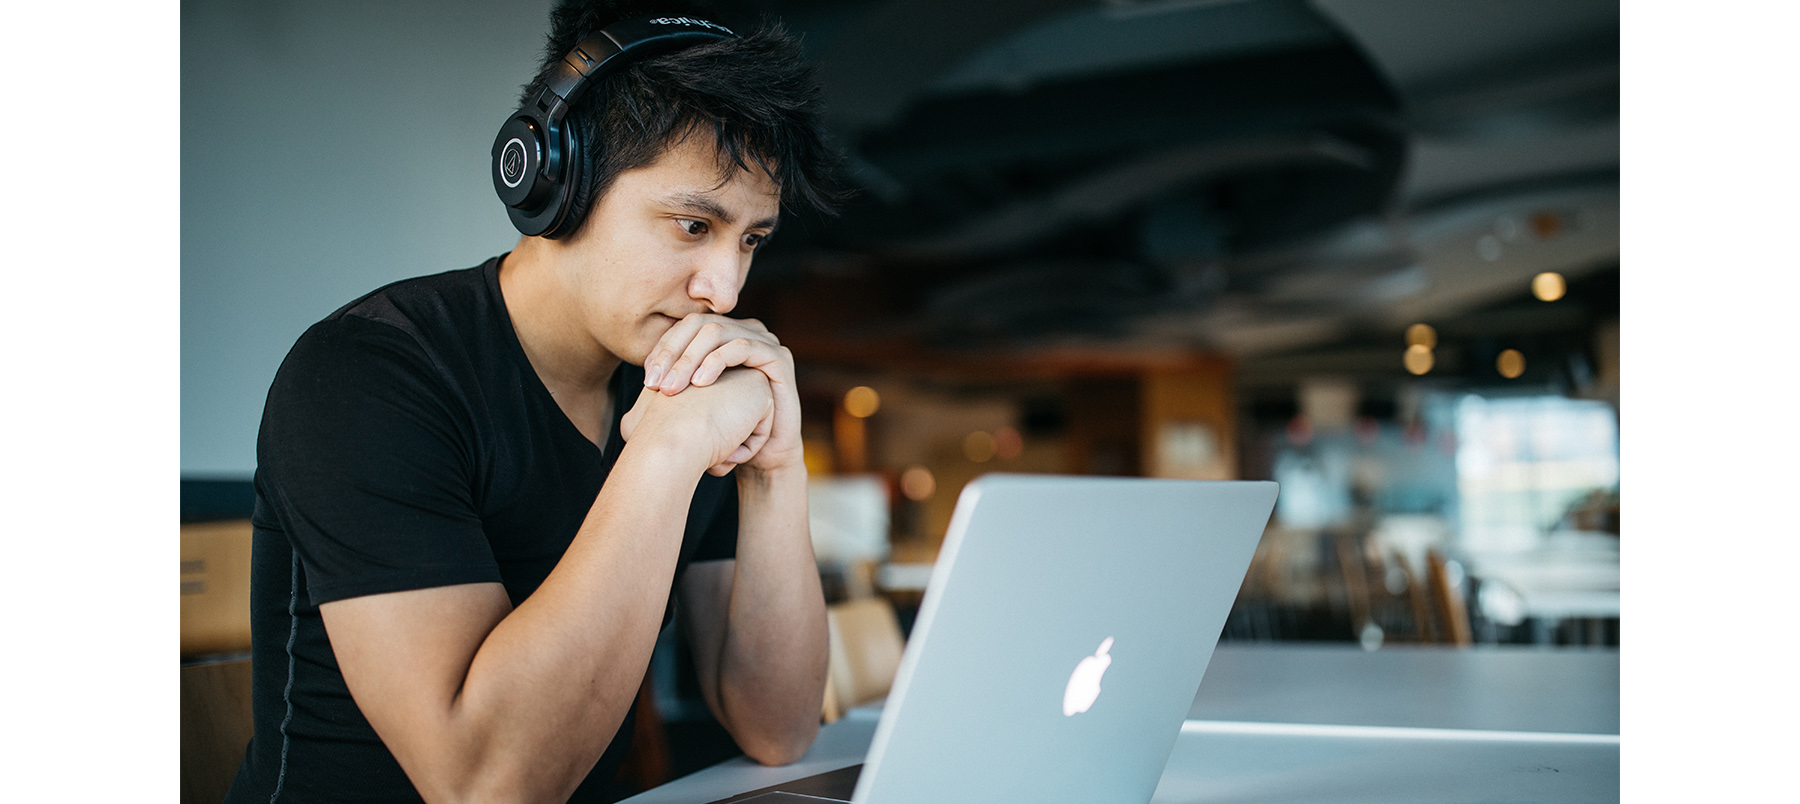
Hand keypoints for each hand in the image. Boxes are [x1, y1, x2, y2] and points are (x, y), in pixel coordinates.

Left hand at [641, 314, 802, 474]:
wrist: (763, 456)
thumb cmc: (726, 432)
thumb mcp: (693, 406)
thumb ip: (672, 388)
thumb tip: (639, 390)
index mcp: (723, 337)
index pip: (685, 328)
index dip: (663, 349)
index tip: (647, 380)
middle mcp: (743, 332)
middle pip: (698, 325)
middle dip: (672, 353)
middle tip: (656, 385)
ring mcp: (763, 341)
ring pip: (717, 332)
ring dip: (690, 358)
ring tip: (673, 388)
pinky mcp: (778, 357)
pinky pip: (743, 346)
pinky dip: (717, 361)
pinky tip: (701, 383)